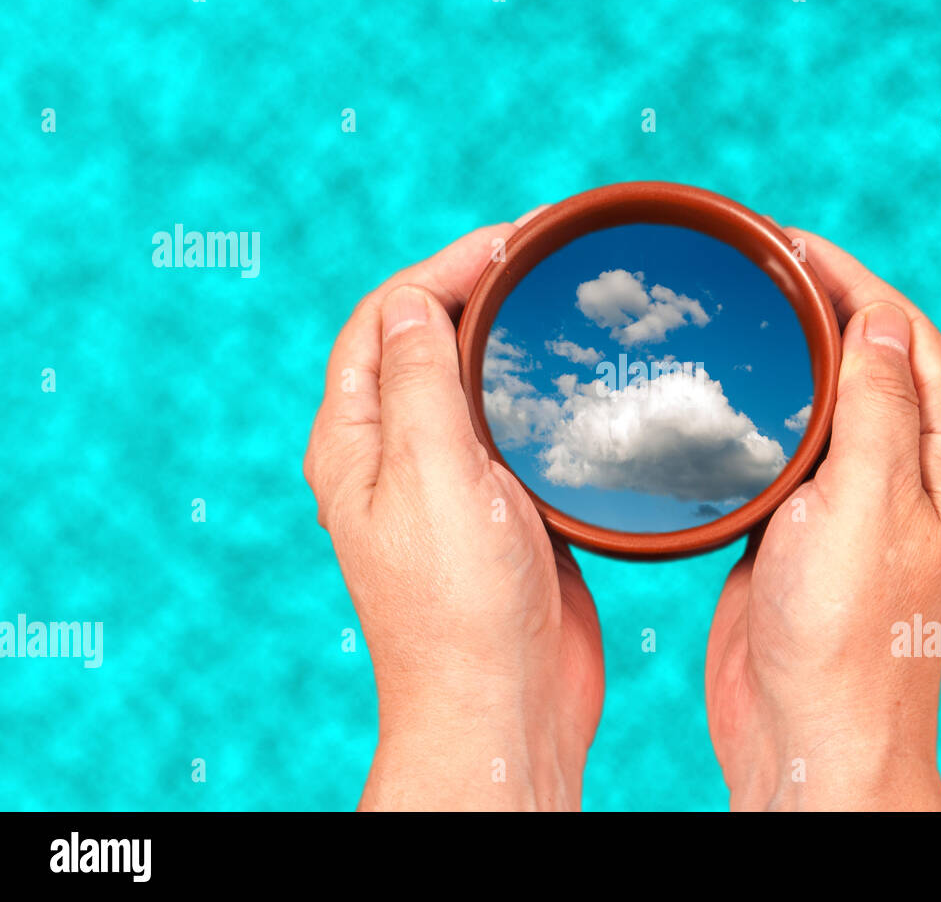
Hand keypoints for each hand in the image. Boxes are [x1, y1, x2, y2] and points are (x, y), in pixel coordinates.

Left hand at [303, 215, 602, 810]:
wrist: (506, 705)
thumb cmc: (457, 607)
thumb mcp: (429, 475)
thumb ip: (418, 382)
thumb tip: (409, 301)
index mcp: (357, 444)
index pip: (382, 322)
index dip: (438, 269)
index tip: (509, 239)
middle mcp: (397, 458)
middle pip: (427, 344)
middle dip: (476, 290)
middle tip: (544, 255)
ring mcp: (452, 485)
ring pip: (475, 386)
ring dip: (510, 337)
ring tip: (563, 299)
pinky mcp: (503, 512)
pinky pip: (514, 432)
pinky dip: (541, 394)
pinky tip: (581, 382)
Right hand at [705, 228, 940, 810]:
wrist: (809, 733)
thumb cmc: (849, 632)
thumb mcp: (868, 501)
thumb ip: (877, 406)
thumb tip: (880, 316)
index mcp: (940, 459)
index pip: (909, 337)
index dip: (858, 280)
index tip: (795, 241)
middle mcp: (902, 473)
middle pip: (869, 360)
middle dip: (823, 303)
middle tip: (757, 262)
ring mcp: (849, 502)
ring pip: (826, 403)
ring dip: (791, 354)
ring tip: (739, 309)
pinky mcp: (799, 530)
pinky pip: (787, 450)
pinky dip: (762, 411)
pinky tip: (723, 396)